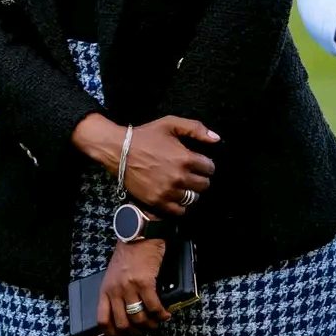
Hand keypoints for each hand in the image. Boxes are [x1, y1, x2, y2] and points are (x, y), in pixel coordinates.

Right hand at [71, 115, 217, 216]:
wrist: (119, 150)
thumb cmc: (146, 136)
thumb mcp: (170, 124)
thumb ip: (195, 129)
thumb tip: (216, 139)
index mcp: (185, 158)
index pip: (210, 168)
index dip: (205, 164)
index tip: (198, 163)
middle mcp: (179, 177)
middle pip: (204, 185)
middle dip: (200, 178)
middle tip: (191, 173)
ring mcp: (168, 191)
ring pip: (193, 198)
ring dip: (190, 191)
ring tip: (182, 184)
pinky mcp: (158, 202)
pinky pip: (180, 210)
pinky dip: (180, 204)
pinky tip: (175, 195)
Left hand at [97, 239, 171, 335]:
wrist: (138, 234)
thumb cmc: (128, 253)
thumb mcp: (113, 274)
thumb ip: (115, 292)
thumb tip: (124, 313)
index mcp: (105, 289)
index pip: (103, 320)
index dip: (112, 334)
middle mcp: (115, 290)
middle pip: (123, 324)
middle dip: (135, 331)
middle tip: (144, 329)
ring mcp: (129, 287)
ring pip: (139, 318)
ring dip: (150, 324)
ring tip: (156, 322)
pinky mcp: (145, 283)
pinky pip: (153, 307)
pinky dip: (161, 314)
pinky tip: (165, 314)